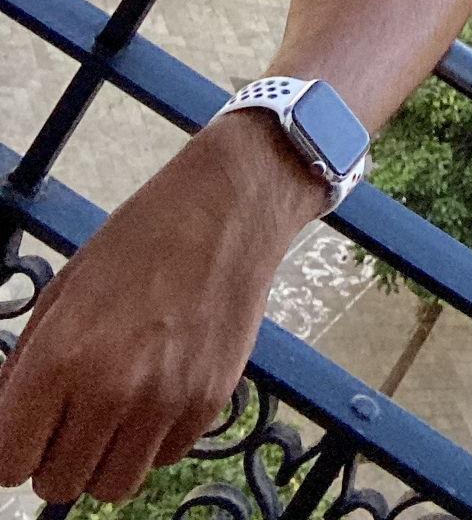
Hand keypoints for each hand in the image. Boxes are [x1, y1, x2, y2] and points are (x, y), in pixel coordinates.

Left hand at [0, 114, 323, 502]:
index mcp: (63, 358)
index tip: (27, 429)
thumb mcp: (62, 291)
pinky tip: (158, 392)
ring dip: (104, 460)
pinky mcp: (210, 401)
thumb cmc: (140, 238)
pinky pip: (164, 458)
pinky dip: (153, 439)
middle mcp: (113, 389)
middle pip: (57, 484)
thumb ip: (25, 366)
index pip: (8, 463)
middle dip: (55, 456)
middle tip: (73, 415)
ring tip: (114, 414)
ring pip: (111, 487)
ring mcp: (167, 400)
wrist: (229, 207)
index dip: (12, 448)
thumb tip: (6, 423)